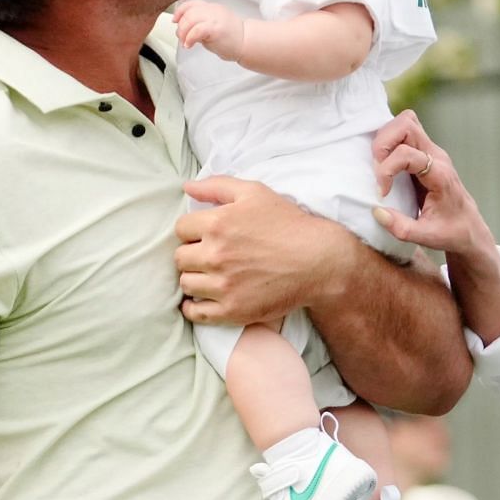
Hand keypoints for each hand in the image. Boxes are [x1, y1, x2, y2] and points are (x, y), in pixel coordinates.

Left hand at [174, 0, 246, 61]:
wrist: (247, 43)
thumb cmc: (232, 38)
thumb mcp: (213, 26)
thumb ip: (200, 24)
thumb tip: (184, 30)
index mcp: (212, 8)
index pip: (191, 4)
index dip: (180, 12)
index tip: (175, 21)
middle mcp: (212, 10)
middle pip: (188, 12)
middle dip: (180, 27)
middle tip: (182, 38)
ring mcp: (215, 18)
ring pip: (190, 20)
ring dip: (183, 33)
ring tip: (185, 42)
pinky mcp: (216, 29)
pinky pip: (196, 30)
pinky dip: (189, 38)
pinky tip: (189, 45)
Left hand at [176, 176, 349, 325]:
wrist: (319, 261)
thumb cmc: (289, 224)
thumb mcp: (255, 193)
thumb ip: (217, 186)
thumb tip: (186, 188)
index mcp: (218, 224)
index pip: (180, 228)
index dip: (192, 231)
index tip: (205, 236)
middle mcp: (216, 255)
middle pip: (180, 257)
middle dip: (192, 254)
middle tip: (210, 255)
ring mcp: (223, 285)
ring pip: (186, 284)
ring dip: (195, 279)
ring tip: (211, 276)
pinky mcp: (233, 310)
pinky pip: (196, 313)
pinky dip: (194, 308)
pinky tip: (203, 299)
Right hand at [369, 110, 496, 261]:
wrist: (468, 226)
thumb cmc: (451, 231)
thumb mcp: (427, 237)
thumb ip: (401, 228)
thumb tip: (377, 211)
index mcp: (440, 174)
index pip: (407, 154)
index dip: (387, 170)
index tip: (382, 193)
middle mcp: (437, 156)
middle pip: (407, 125)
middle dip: (383, 143)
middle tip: (377, 169)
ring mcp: (431, 151)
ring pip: (406, 123)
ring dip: (385, 138)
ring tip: (380, 165)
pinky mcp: (424, 152)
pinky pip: (404, 133)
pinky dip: (389, 139)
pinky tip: (384, 161)